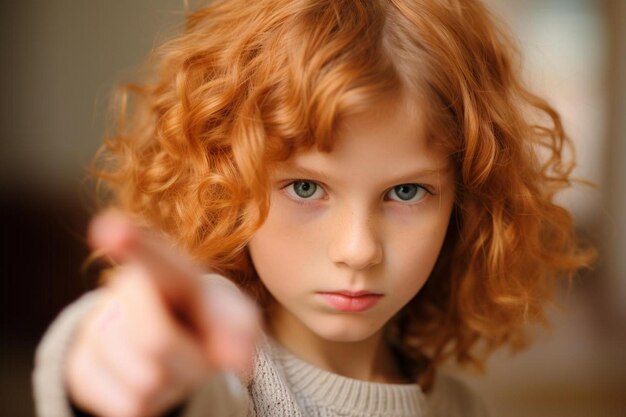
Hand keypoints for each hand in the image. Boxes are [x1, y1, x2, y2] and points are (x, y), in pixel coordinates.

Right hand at [65, 211, 259, 416]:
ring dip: (173, 387)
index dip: (130, 241)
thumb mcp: (236, 319)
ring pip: (143, 383)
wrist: (176, 335)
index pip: (150, 255)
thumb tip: (240, 362)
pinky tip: (151, 382)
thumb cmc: (210, 321)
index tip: (110, 228)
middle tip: (198, 353)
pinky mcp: (80, 365)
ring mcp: (95, 326)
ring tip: (174, 364)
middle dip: (191, 362)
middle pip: (156, 343)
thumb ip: (242, 332)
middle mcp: (124, 289)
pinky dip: (153, 406)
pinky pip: (126, 407)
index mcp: (167, 269)